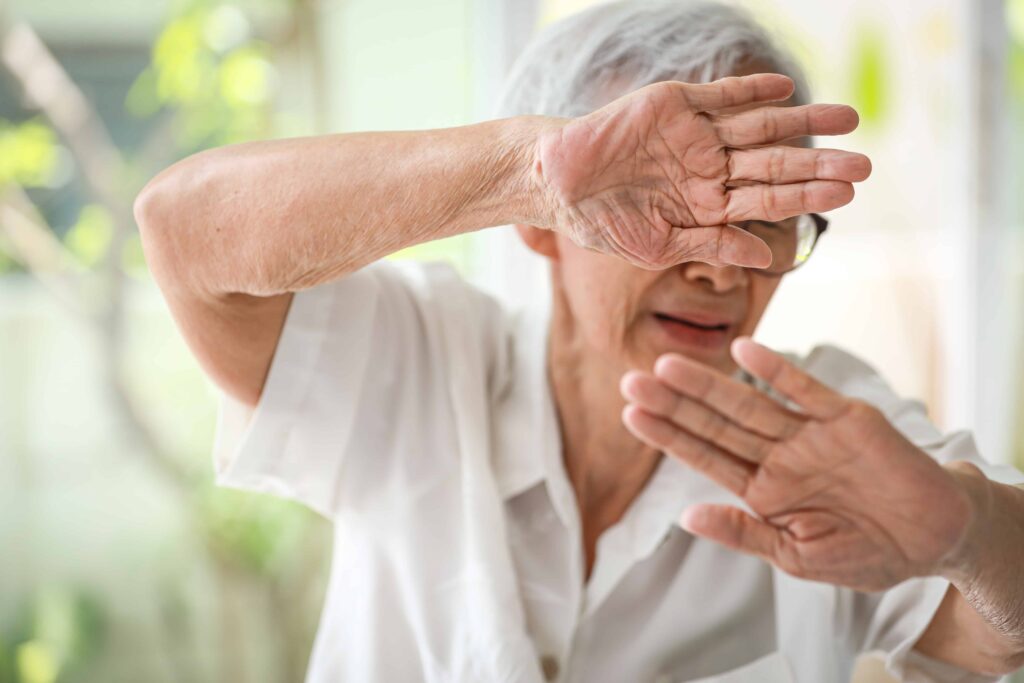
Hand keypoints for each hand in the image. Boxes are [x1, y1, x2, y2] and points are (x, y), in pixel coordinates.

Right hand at [534, 74, 870, 269]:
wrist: (556, 184)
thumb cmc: (602, 223)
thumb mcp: (660, 245)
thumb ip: (713, 245)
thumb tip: (766, 257)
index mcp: (707, 205)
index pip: (767, 199)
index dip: (806, 196)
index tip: (845, 196)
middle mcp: (708, 167)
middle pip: (774, 163)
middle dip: (818, 163)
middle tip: (865, 164)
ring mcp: (694, 135)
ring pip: (758, 127)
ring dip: (802, 122)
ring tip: (850, 118)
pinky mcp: (674, 104)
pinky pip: (720, 96)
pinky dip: (751, 92)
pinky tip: (785, 90)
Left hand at [619, 338, 971, 590]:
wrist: (936, 538)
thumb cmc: (866, 553)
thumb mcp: (797, 556)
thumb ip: (744, 533)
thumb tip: (686, 517)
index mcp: (763, 490)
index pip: (705, 457)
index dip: (669, 436)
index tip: (630, 415)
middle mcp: (778, 456)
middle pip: (716, 426)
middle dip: (674, 405)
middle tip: (631, 380)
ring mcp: (809, 434)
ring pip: (750, 404)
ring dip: (710, 386)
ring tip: (667, 366)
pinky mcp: (846, 417)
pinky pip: (805, 390)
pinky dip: (776, 370)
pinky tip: (743, 351)